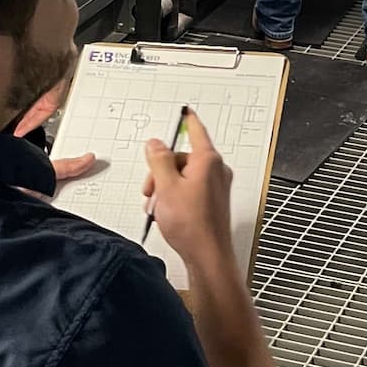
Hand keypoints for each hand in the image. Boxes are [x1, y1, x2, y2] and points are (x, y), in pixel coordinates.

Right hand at [143, 111, 236, 268]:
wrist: (207, 255)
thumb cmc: (193, 224)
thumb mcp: (166, 187)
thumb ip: (159, 161)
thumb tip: (155, 143)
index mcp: (208, 160)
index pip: (196, 131)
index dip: (187, 120)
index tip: (185, 111)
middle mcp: (216, 170)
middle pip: (182, 158)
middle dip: (161, 172)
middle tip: (151, 190)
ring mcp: (216, 186)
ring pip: (183, 176)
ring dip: (166, 188)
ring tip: (159, 207)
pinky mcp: (213, 201)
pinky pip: (190, 189)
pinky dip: (175, 197)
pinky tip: (166, 213)